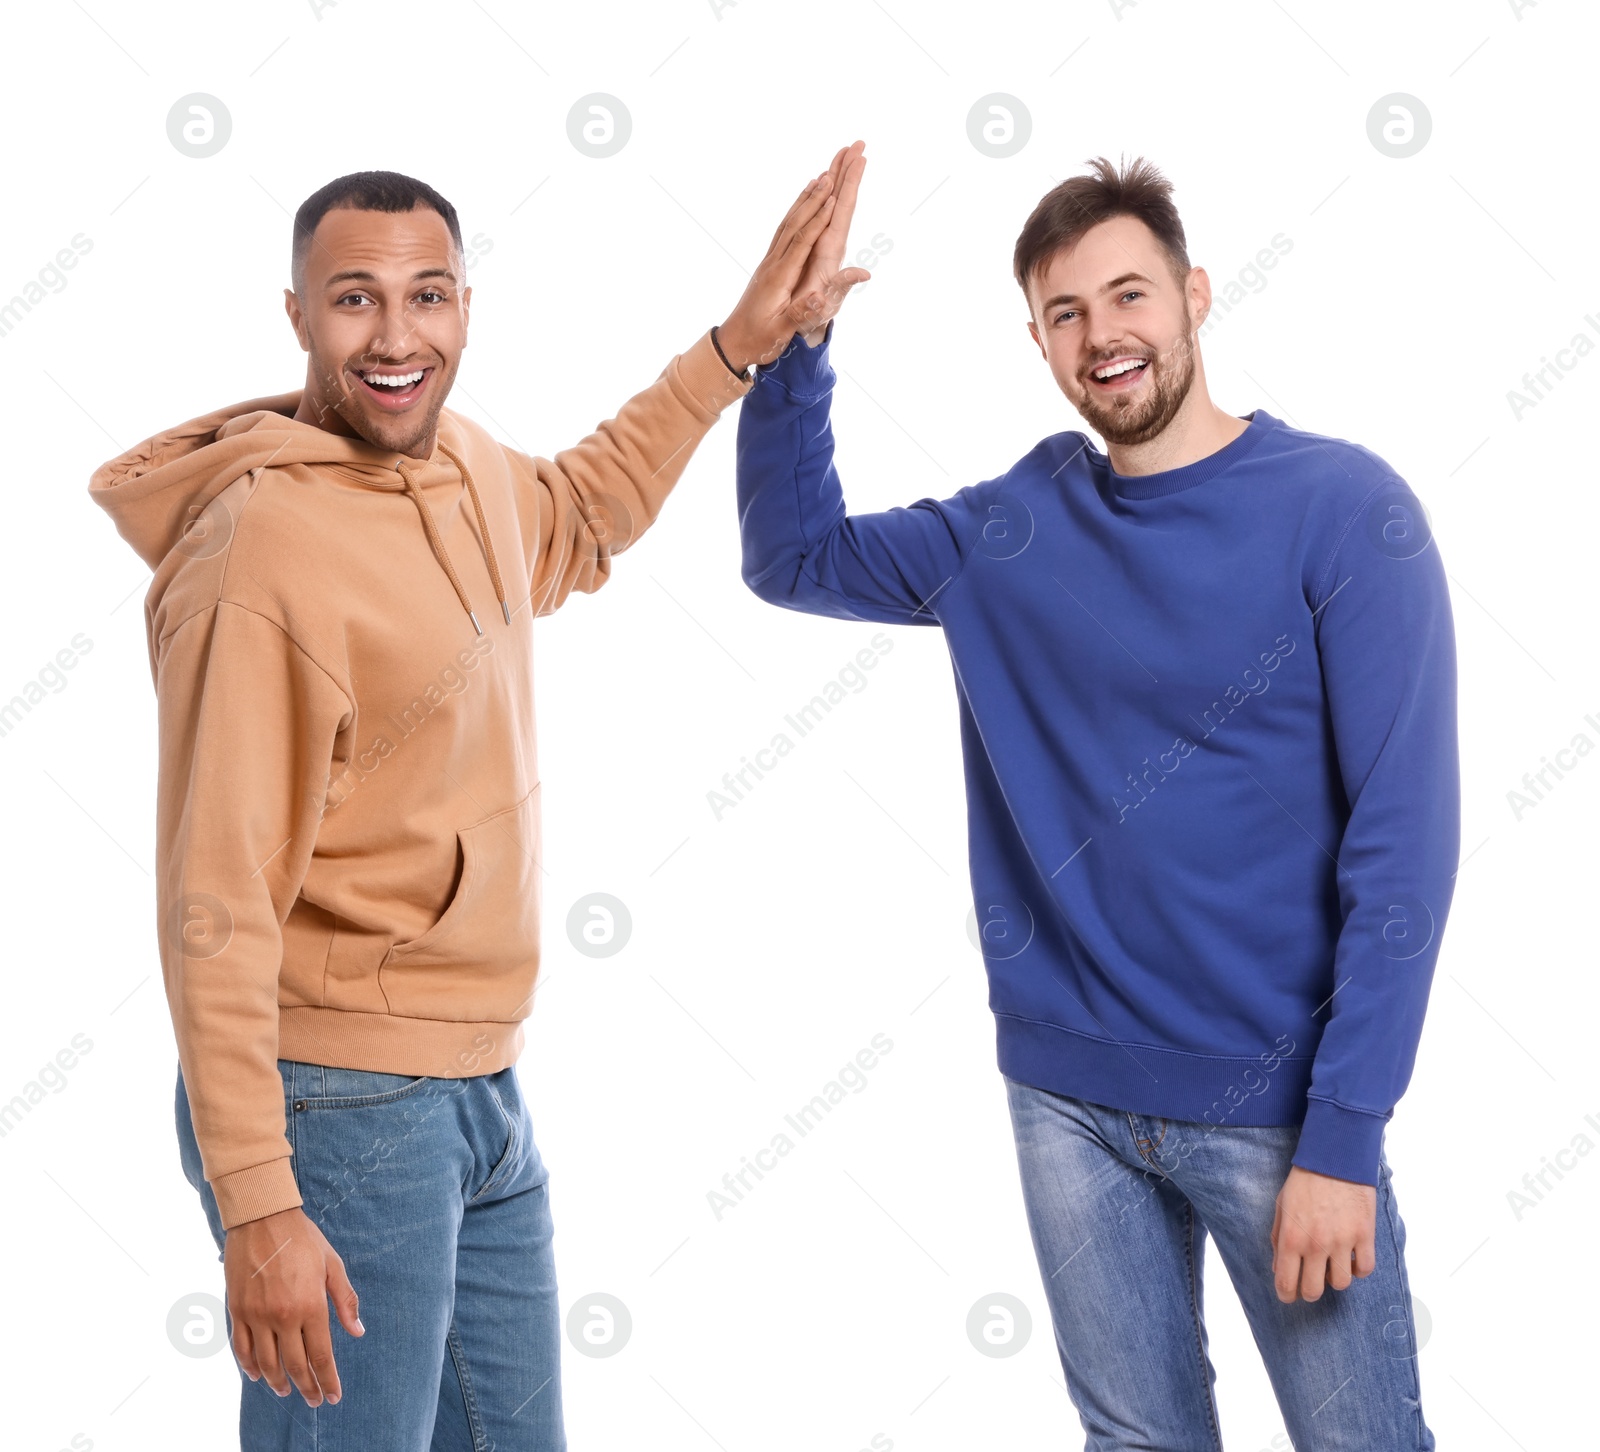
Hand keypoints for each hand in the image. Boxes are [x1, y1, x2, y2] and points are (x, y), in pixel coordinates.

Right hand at [224, 1206, 363, 1405]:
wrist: (263, 1218)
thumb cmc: (303, 1238)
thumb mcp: (332, 1264)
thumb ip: (345, 1300)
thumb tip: (357, 1331)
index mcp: (310, 1305)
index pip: (321, 1355)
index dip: (328, 1379)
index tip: (334, 1396)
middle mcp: (283, 1316)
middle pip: (294, 1365)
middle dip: (306, 1387)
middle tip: (314, 1401)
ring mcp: (257, 1315)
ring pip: (266, 1363)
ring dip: (277, 1382)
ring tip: (287, 1391)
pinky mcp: (237, 1310)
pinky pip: (242, 1348)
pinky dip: (249, 1366)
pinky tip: (257, 1375)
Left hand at [717, 141, 872, 373]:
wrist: (733, 342)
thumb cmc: (759, 339)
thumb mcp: (781, 331)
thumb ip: (801, 313)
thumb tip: (820, 299)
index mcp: (780, 278)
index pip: (801, 241)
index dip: (818, 218)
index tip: (834, 195)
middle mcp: (774, 263)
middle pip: (796, 222)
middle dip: (816, 196)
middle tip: (834, 170)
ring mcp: (771, 260)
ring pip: (790, 221)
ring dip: (807, 197)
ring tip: (824, 174)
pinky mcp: (771, 263)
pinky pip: (786, 229)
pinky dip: (797, 210)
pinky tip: (805, 199)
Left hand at [1269, 1165, 1377, 1302]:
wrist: (1334, 1158)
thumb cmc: (1304, 1181)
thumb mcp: (1281, 1206)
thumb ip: (1277, 1239)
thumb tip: (1278, 1268)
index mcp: (1291, 1238)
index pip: (1286, 1283)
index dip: (1286, 1295)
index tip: (1289, 1295)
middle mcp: (1315, 1244)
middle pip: (1313, 1291)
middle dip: (1309, 1290)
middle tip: (1310, 1280)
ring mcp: (1342, 1241)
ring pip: (1341, 1284)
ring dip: (1334, 1278)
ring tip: (1331, 1263)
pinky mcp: (1364, 1235)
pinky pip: (1365, 1269)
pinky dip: (1358, 1269)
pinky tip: (1351, 1257)